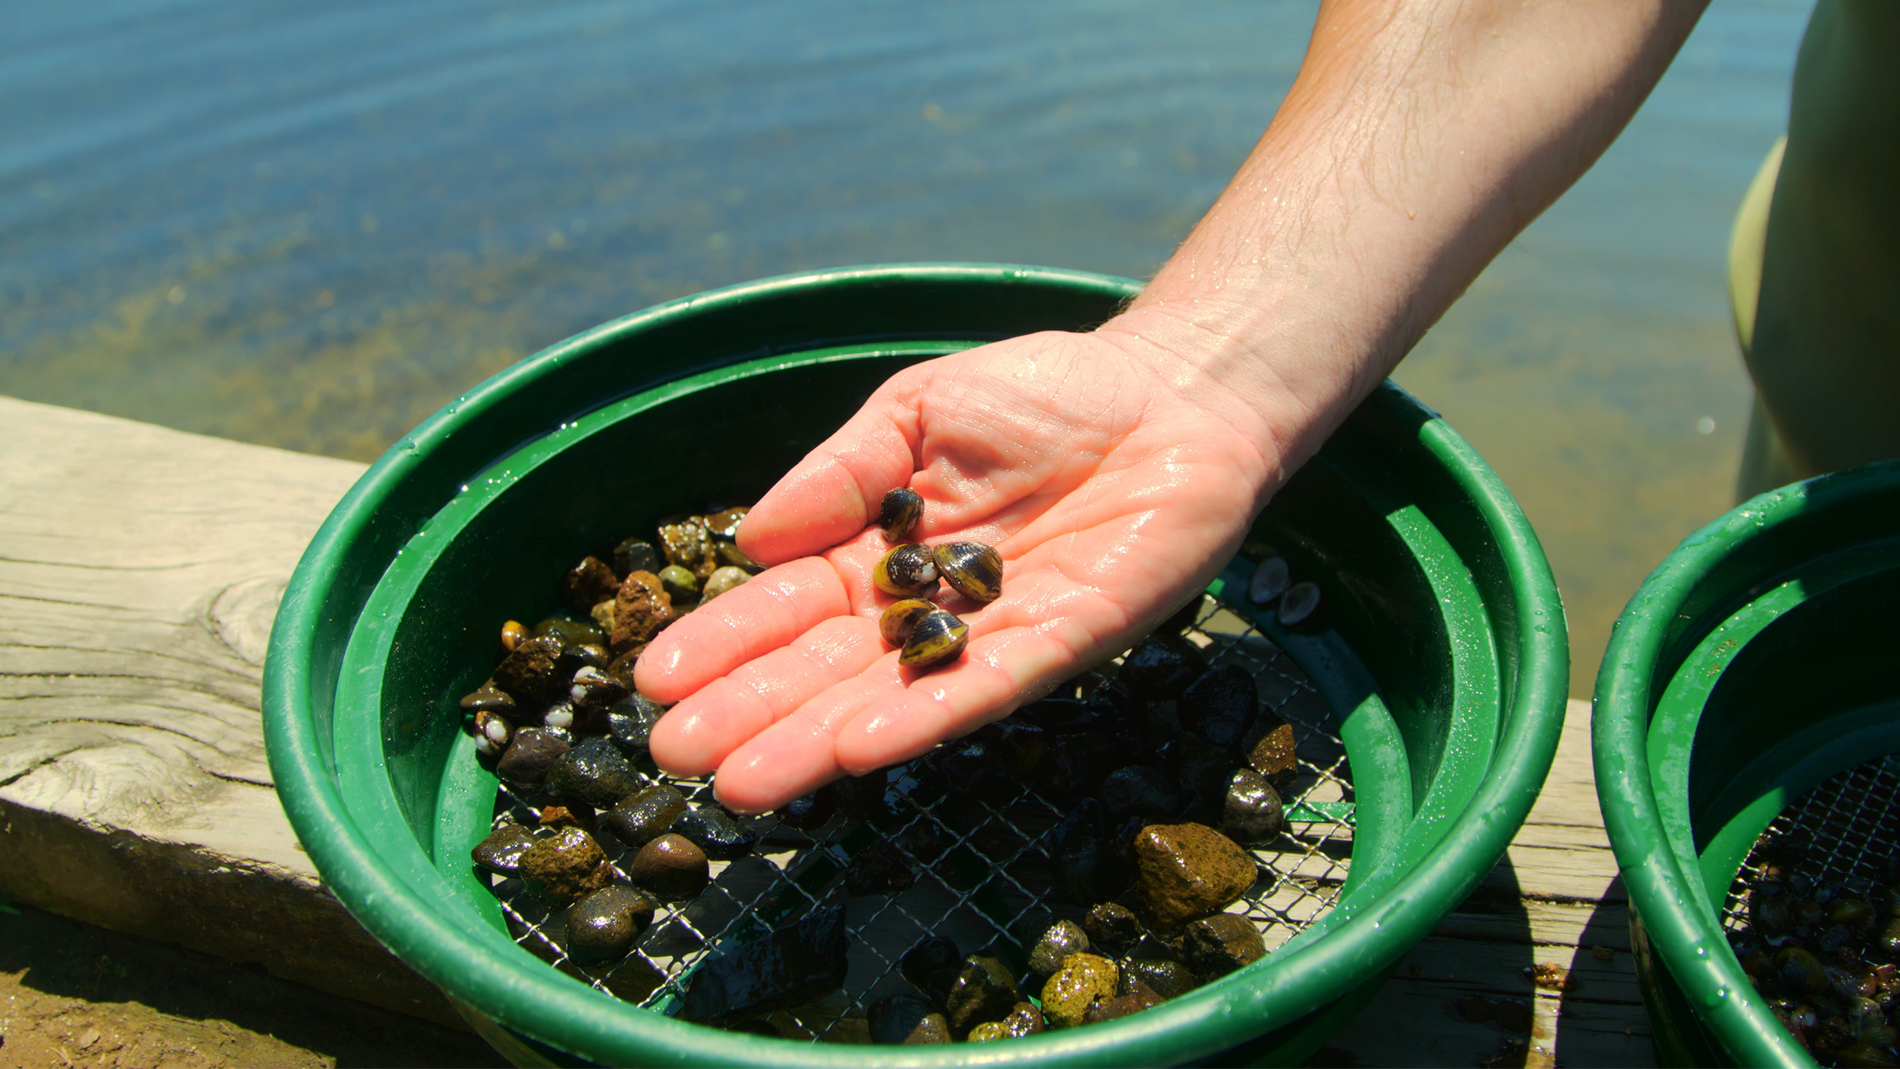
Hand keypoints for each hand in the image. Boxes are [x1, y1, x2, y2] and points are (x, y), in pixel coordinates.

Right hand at [634, 323, 1277, 812]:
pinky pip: (988, 687)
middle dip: (752, 713)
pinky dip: (926, 719)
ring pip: (893, 698)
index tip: (657, 679)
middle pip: (826, 669)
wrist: (1173, 394)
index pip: (789, 607)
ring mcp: (992, 633)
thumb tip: (750, 540)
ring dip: (817, 742)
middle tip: (676, 757)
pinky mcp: (1065, 640)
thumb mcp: (917, 410)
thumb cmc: (1046, 396)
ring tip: (745, 783)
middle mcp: (927, 609)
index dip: (726, 642)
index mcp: (880, 553)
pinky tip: (861, 750)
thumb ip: (840, 473)